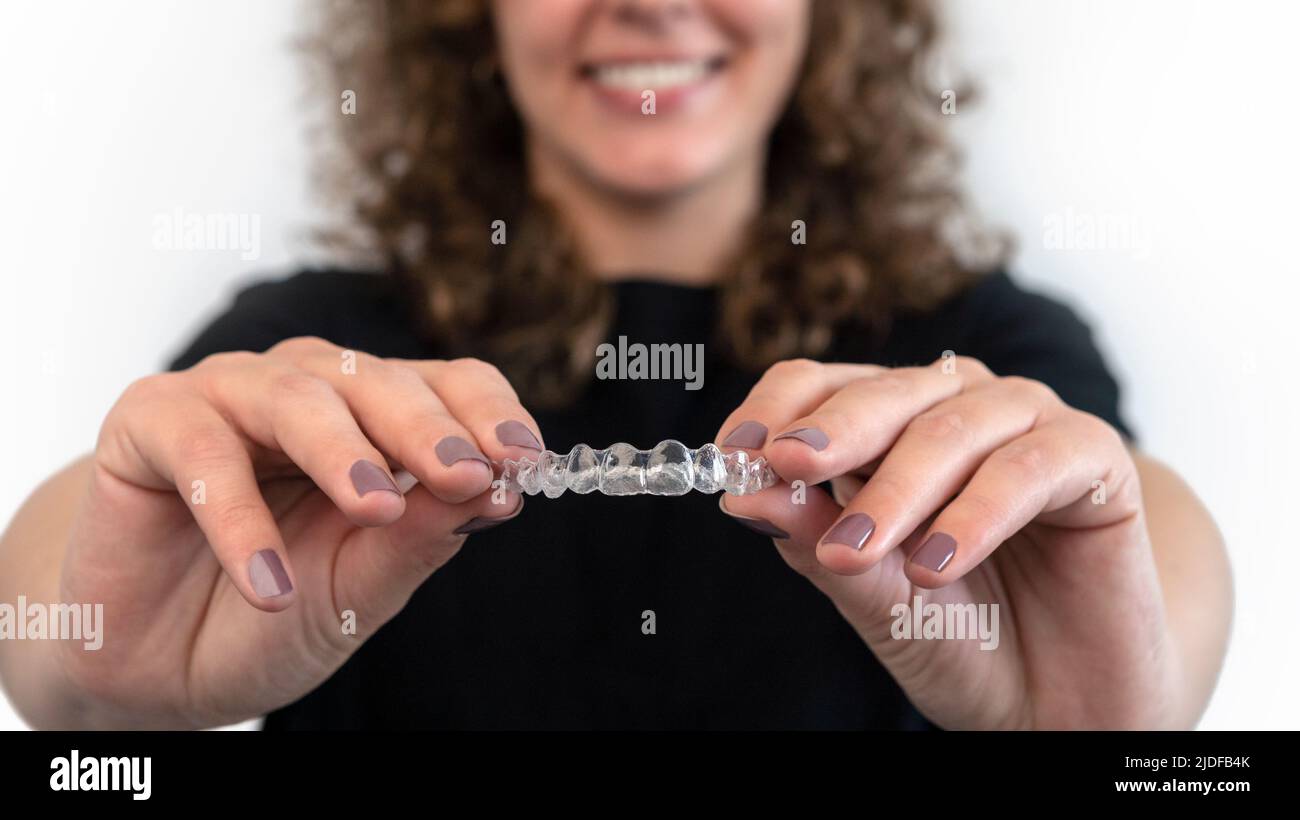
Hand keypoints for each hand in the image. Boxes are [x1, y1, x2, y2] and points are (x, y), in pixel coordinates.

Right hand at [53, 337, 538, 727]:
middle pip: (378, 381)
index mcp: (374, 422)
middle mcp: (309, 394)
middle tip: (464, 473)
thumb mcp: (358, 591)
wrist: (150, 664)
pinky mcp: (150, 421)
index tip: (527, 462)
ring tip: (374, 508)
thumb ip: (418, 539)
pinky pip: (202, 450)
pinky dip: (238, 519)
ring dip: (340, 452)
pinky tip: (270, 586)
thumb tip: (498, 490)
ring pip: (294, 397)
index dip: (489, 416)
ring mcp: (230, 398)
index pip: (448, 387)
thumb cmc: (267, 618)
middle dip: (426, 428)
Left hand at [716, 357, 1178, 728]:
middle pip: (885, 392)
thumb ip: (814, 538)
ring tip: (858, 552)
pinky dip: (977, 513)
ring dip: (898, 488)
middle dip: (832, 432)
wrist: (1057, 706)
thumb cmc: (961, 640)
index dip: (774, 410)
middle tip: (787, 466)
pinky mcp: (1096, 462)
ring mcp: (1028, 427)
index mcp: (891, 429)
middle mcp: (957, 410)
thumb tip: (741, 491)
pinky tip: (937, 563)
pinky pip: (1030, 468)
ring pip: (953, 427)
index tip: (731, 454)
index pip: (820, 386)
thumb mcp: (870, 595)